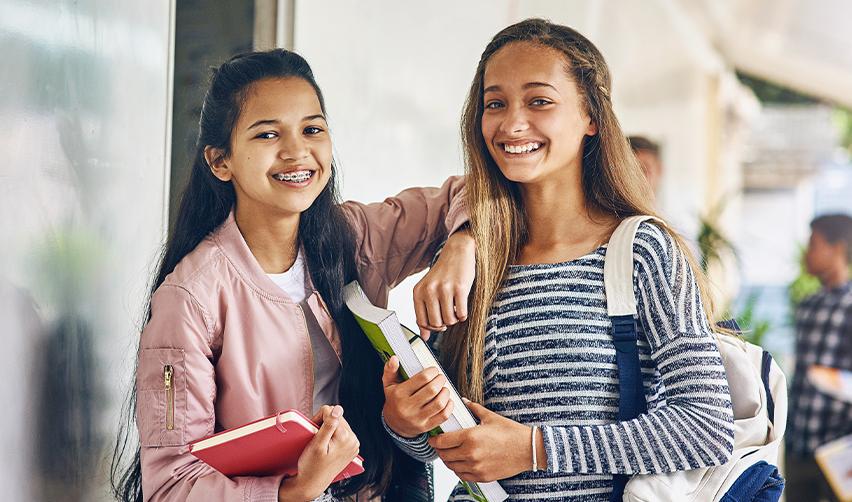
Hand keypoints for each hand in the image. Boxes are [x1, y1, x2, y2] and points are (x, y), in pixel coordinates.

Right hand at [278, 405, 359, 501]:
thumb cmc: (312, 466)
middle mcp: (353, 440)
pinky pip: (342, 433)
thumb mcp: (317, 444)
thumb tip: (338, 409)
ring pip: (339, 424)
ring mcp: (353, 445)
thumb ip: (328, 425)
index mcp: (346, 437)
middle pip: (337, 417)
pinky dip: (334, 436)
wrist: (313, 482)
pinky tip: (328, 446)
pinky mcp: (351, 448)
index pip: (330, 412)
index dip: (318, 419)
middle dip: (324, 424)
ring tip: (322, 443)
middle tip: (317, 439)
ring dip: (329, 430)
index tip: (314, 431)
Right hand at [381, 356, 453, 437]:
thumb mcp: (388, 385)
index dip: (432, 372)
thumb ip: (390, 370)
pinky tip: (447, 400)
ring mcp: (417, 418)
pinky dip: (449, 406)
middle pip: (432, 390)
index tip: (434, 370)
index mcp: (399, 394)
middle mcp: (408, 407)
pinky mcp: (426, 426)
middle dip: (440, 380)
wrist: (394, 425)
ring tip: (444, 388)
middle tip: (440, 378)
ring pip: (439, 403)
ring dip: (446, 393)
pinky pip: (443, 416)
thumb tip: (394, 358)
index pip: (422, 379)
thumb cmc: (394, 401)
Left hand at [413, 228, 474, 339]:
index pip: (421, 322)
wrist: (457, 252)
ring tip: (455, 308)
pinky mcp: (460, 288)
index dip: (431, 329)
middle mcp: (429, 290)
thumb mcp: (428, 290)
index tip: (439, 325)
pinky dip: (463, 314)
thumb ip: (424, 312)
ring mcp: (445, 289)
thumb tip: (424, 337)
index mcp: (418, 291)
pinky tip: (462, 306)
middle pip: (436, 324)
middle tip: (449, 314)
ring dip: (455, 319)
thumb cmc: (443, 273)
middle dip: (444, 324)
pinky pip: (461, 314)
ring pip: (449, 320)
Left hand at [428, 399, 545, 482]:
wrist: (528, 449)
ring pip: (451, 466)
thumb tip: (464, 401)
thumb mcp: (490, 417)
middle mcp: (470, 453)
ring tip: (449, 453)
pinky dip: (458, 469)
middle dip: (439, 449)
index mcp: (470, 437)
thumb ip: (474, 408)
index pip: (442, 441)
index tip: (432, 437)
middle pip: (444, 455)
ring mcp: (476, 467)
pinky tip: (460, 463)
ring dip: (447, 460)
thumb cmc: (510, 432)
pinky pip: (462, 475)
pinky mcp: (482, 476)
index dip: (434, 440)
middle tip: (439, 445)